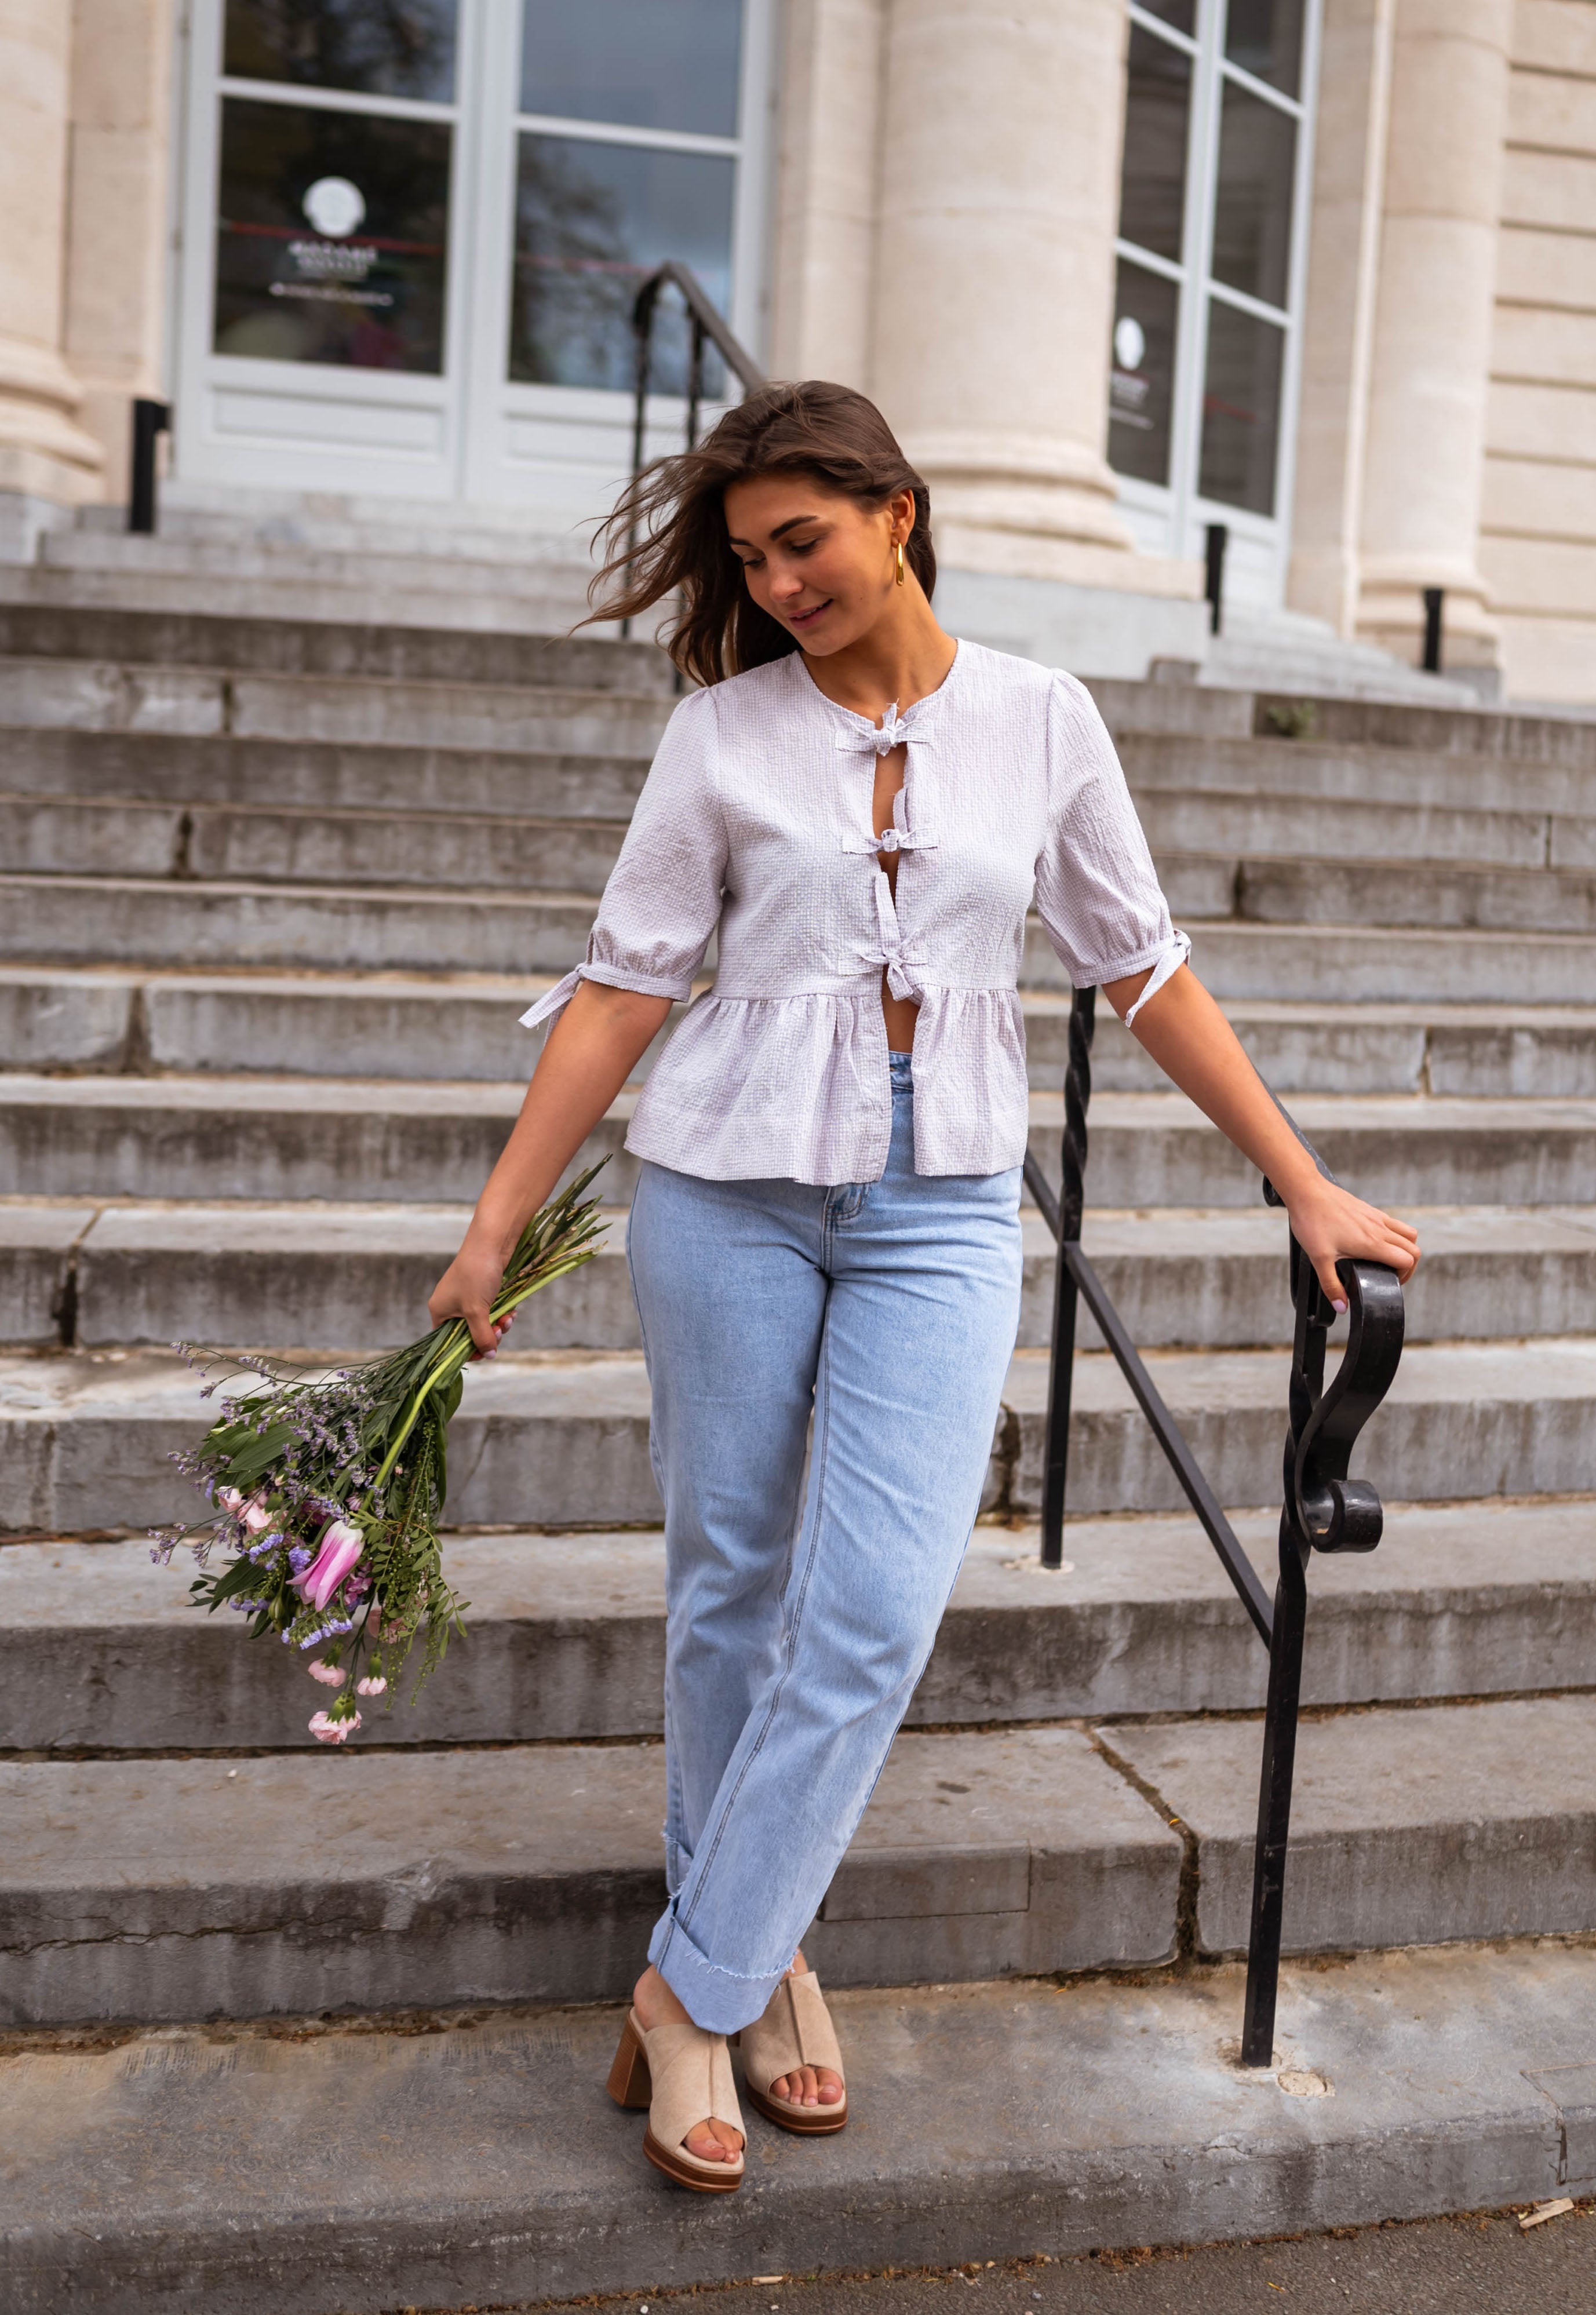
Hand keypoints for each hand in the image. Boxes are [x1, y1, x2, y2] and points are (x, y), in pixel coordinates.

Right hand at [428, 1233, 514, 1357]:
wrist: (491, 1242)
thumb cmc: (476, 1275)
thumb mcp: (477, 1311)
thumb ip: (481, 1336)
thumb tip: (489, 1355)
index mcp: (440, 1311)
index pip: (448, 1342)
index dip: (467, 1350)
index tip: (485, 1353)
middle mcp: (450, 1306)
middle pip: (469, 1334)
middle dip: (488, 1335)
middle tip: (500, 1330)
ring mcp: (467, 1298)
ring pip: (484, 1323)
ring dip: (499, 1325)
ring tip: (509, 1319)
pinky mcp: (482, 1291)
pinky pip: (492, 1311)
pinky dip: (502, 1313)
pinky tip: (512, 1311)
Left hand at [1286, 1176, 1419, 1313]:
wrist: (1307, 1191)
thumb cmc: (1313, 1222)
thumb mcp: (1319, 1259)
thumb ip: (1331, 1285)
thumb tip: (1342, 1307)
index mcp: (1372, 1243)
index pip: (1408, 1260)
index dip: (1405, 1275)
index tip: (1390, 1281)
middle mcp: (1380, 1229)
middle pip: (1413, 1248)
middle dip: (1408, 1266)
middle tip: (1391, 1275)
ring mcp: (1376, 1217)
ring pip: (1408, 1233)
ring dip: (1405, 1248)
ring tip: (1388, 1259)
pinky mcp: (1369, 1209)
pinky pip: (1394, 1223)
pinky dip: (1395, 1235)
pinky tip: (1375, 1241)